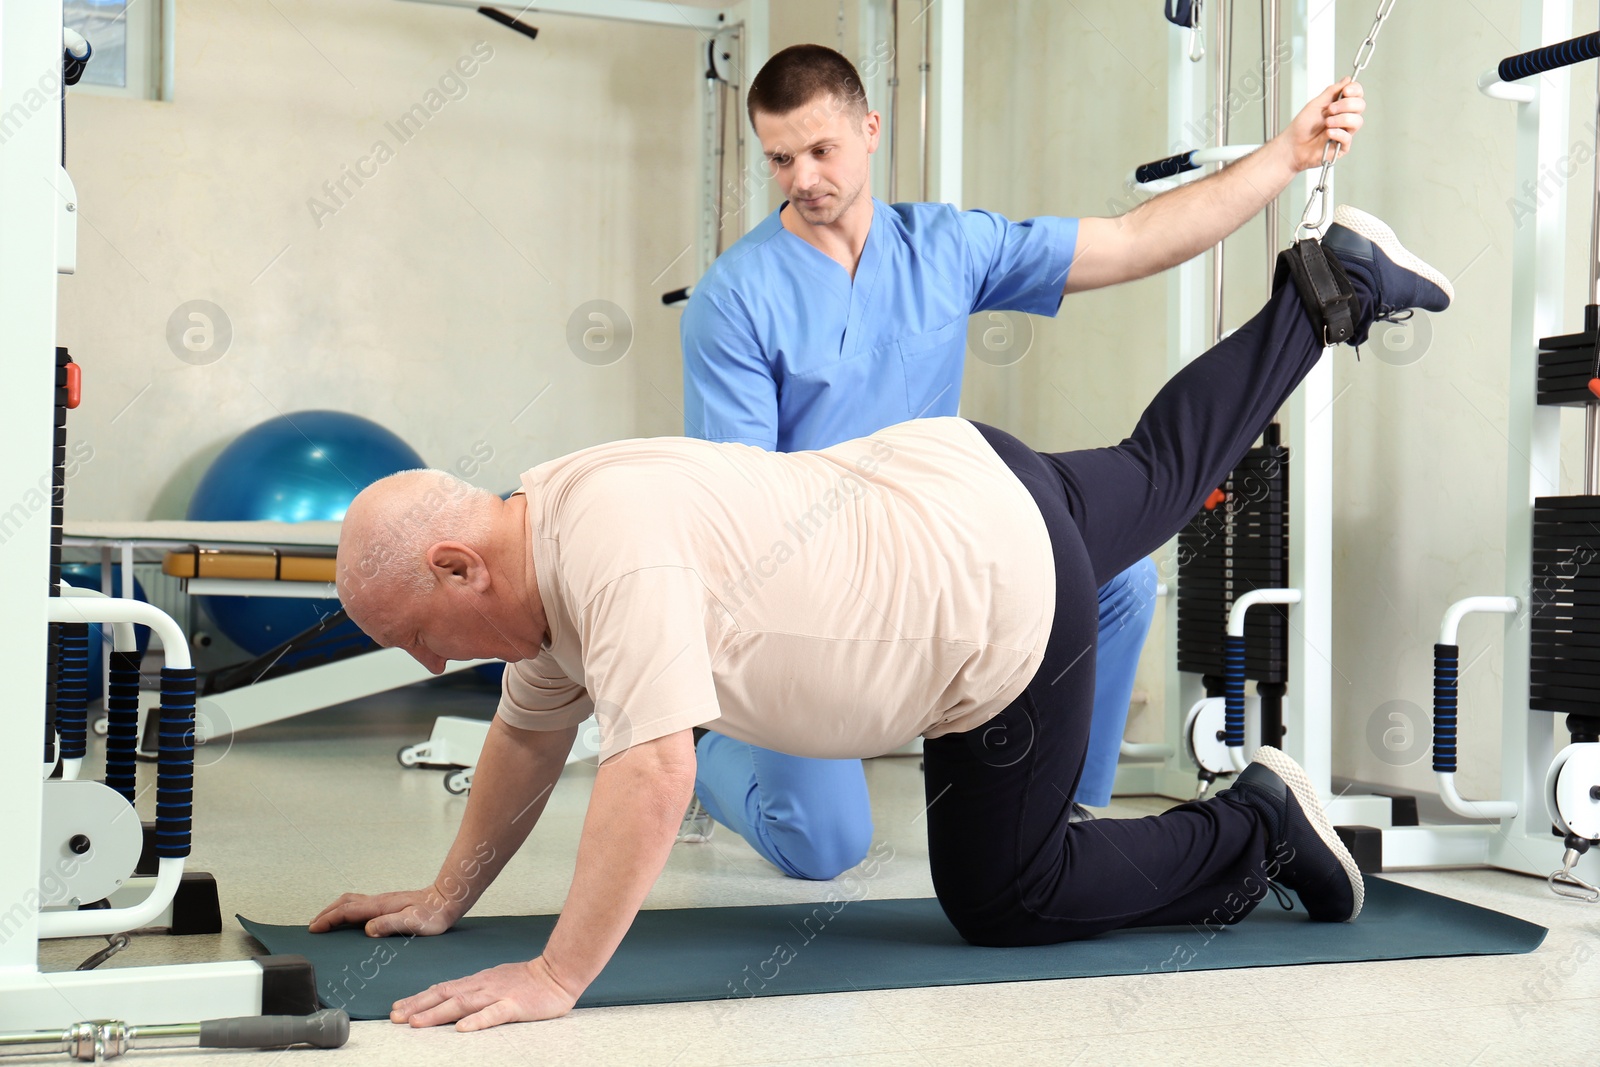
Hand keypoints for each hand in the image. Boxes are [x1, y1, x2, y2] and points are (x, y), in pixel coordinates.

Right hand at [308, 885, 461, 936]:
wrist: (448, 899)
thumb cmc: (434, 914)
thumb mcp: (414, 922)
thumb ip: (390, 924)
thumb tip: (367, 929)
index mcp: (380, 906)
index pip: (347, 911)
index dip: (329, 919)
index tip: (314, 929)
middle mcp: (379, 901)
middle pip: (345, 902)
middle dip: (326, 913)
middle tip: (313, 925)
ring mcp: (383, 901)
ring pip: (352, 901)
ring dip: (335, 910)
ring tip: (325, 921)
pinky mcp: (388, 904)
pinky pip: (360, 904)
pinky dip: (347, 910)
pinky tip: (349, 919)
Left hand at [391, 956, 579, 1030]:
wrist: (559, 972)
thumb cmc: (528, 980)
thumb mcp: (495, 981)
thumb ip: (474, 990)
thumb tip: (449, 998)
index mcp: (477, 982)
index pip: (441, 989)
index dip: (418, 999)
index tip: (397, 1008)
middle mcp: (482, 986)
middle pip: (444, 995)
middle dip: (417, 1006)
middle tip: (395, 1018)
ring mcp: (497, 994)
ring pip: (462, 1004)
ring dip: (437, 1013)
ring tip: (416, 1023)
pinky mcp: (515, 1005)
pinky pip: (493, 1014)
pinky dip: (477, 1021)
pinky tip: (462, 1029)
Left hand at [1279, 78, 1365, 171]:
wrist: (1292, 145)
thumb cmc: (1301, 126)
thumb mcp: (1315, 104)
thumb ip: (1332, 91)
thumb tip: (1347, 80)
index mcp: (1340, 106)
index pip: (1357, 95)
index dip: (1355, 90)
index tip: (1345, 91)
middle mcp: (1345, 118)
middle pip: (1360, 106)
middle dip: (1346, 105)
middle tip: (1329, 110)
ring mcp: (1345, 132)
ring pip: (1357, 121)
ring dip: (1341, 119)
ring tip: (1327, 123)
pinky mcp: (1342, 147)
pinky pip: (1348, 138)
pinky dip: (1338, 133)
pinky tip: (1328, 133)